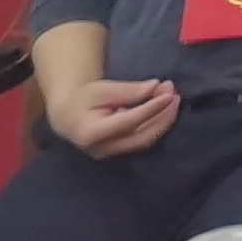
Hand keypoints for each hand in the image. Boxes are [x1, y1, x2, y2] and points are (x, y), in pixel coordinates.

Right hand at [46, 75, 179, 160]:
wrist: (67, 117)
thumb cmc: (82, 100)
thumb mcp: (101, 89)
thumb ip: (128, 90)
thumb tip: (155, 86)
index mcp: (92, 133)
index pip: (128, 122)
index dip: (151, 108)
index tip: (169, 94)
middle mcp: (103, 149)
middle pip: (141, 137)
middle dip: (162, 116)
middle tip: (174, 93)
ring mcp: (112, 153)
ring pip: (145, 140)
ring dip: (162, 120)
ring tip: (172, 96)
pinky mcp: (120, 151)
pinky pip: (143, 139)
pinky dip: (157, 124)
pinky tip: (165, 107)